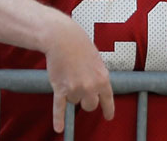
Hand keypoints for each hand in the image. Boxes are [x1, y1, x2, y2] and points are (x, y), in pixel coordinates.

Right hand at [43, 18, 113, 133]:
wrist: (63, 38)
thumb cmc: (80, 46)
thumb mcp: (97, 61)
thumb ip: (98, 77)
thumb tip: (97, 90)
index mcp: (103, 78)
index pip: (108, 100)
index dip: (108, 110)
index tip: (108, 117)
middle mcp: (90, 86)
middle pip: (90, 106)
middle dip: (86, 100)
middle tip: (82, 89)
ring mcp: (75, 89)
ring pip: (74, 102)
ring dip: (71, 94)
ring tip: (69, 76)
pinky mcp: (60, 89)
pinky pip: (60, 108)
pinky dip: (59, 119)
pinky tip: (59, 129)